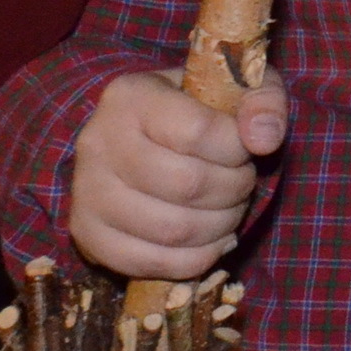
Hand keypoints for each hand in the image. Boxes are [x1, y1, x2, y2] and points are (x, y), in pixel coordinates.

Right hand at [67, 71, 288, 278]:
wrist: (141, 139)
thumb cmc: (194, 110)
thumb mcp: (234, 87)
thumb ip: (262, 100)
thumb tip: (264, 139)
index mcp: (132, 96)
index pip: (196, 131)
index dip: (236, 149)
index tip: (246, 149)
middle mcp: (99, 141)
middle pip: (186, 185)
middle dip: (233, 189)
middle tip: (243, 183)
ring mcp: (86, 192)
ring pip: (170, 229)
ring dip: (219, 226)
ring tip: (229, 209)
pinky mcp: (86, 234)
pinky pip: (147, 263)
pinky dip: (193, 260)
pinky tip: (211, 240)